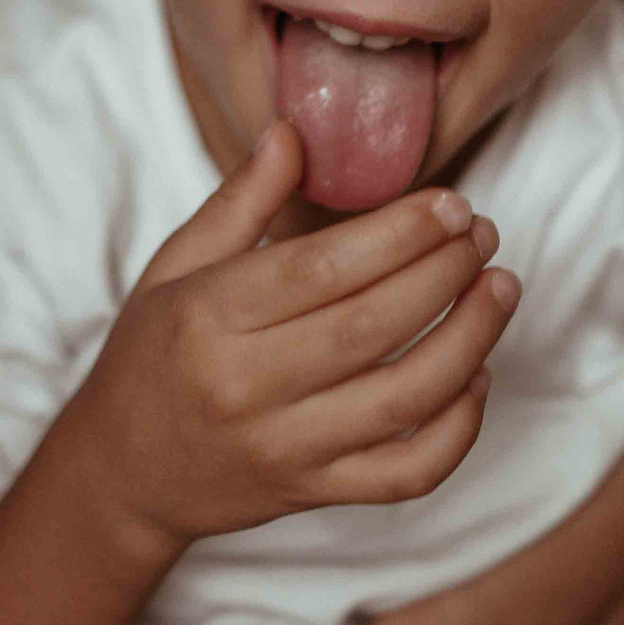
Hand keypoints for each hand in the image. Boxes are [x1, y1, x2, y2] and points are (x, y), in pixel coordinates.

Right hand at [43, 122, 518, 559]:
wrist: (124, 473)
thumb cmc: (151, 355)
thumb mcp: (174, 267)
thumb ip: (239, 202)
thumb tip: (292, 132)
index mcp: (207, 317)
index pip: (321, 270)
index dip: (398, 234)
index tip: (451, 205)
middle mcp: (245, 386)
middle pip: (371, 326)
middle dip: (444, 272)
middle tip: (482, 232)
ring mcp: (284, 447)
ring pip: (402, 398)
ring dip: (469, 340)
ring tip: (499, 288)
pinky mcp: (314, 492)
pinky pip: (407, 472)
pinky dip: (458, 429)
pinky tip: (476, 377)